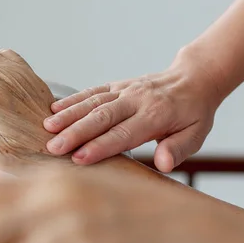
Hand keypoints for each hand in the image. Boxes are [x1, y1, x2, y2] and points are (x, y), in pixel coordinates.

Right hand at [43, 48, 227, 171]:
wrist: (194, 78)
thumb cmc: (193, 114)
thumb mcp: (197, 134)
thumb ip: (178, 149)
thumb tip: (163, 163)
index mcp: (156, 115)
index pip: (123, 133)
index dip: (101, 146)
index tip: (79, 158)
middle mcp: (137, 100)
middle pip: (102, 117)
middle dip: (76, 132)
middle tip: (54, 147)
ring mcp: (125, 90)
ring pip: (92, 102)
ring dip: (68, 115)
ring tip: (47, 128)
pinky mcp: (117, 85)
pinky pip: (92, 91)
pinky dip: (72, 99)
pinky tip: (53, 109)